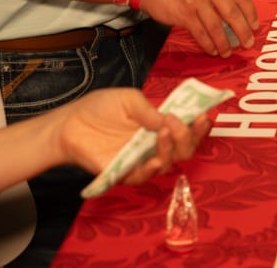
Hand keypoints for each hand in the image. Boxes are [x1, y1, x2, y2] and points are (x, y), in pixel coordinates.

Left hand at [51, 89, 208, 185]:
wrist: (70, 123)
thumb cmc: (99, 108)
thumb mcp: (128, 99)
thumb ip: (148, 109)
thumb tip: (167, 119)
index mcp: (158, 126)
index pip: (186, 130)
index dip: (199, 126)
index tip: (205, 115)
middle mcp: (152, 145)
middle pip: (183, 151)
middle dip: (189, 138)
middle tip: (177, 123)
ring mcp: (139, 160)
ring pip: (167, 164)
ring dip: (170, 149)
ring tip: (163, 132)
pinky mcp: (123, 173)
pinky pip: (142, 177)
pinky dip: (151, 169)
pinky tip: (154, 158)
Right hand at [138, 0, 257, 56]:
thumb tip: (239, 11)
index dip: (250, 14)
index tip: (255, 26)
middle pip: (232, 13)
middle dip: (242, 31)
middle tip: (247, 43)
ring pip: (217, 27)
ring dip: (224, 43)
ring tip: (228, 51)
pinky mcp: (184, 13)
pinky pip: (201, 33)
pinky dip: (209, 44)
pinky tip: (212, 50)